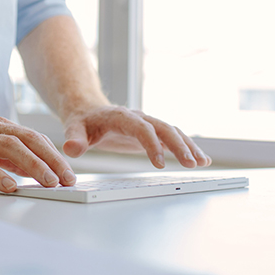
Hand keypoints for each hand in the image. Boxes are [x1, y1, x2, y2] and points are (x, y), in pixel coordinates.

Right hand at [0, 115, 76, 192]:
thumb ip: (2, 154)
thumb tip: (28, 168)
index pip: (32, 138)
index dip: (53, 154)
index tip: (68, 173)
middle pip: (27, 139)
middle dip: (51, 159)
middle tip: (67, 178)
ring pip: (8, 147)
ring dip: (32, 164)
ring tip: (47, 181)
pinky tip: (9, 186)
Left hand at [62, 106, 210, 168]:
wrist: (88, 110)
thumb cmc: (82, 121)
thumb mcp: (73, 129)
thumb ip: (74, 138)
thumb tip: (71, 149)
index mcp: (121, 116)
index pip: (141, 128)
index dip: (151, 144)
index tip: (160, 164)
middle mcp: (138, 117)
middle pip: (163, 128)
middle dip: (179, 145)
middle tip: (191, 164)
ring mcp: (148, 124)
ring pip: (173, 132)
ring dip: (188, 146)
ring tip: (202, 163)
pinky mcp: (152, 133)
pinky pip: (173, 138)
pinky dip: (187, 147)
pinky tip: (201, 160)